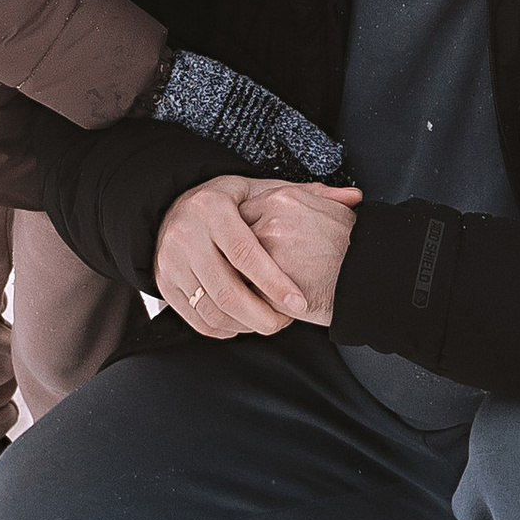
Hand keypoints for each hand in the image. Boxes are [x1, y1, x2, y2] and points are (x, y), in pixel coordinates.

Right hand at [156, 177, 354, 337]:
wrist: (172, 209)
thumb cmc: (228, 203)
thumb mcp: (260, 190)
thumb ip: (306, 195)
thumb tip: (355, 198)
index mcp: (211, 208)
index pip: (246, 253)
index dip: (275, 284)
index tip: (299, 304)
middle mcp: (185, 235)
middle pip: (226, 290)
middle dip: (262, 315)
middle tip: (287, 322)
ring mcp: (170, 262)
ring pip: (211, 309)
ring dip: (245, 325)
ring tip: (270, 323)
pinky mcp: (164, 284)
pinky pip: (196, 319)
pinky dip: (224, 329)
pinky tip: (245, 324)